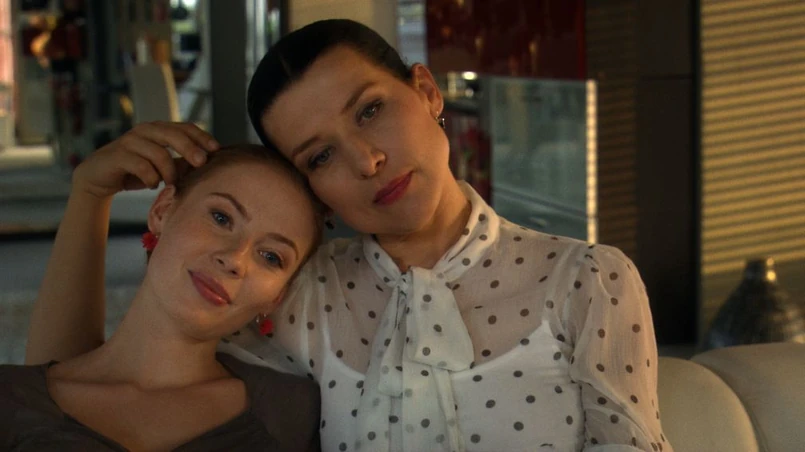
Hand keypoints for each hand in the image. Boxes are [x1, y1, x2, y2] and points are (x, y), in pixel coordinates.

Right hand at [73, 122, 218, 198]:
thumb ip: (181, 163)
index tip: (216, 149)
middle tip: (201, 163)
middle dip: (190, 148)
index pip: (184, 127)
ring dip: (169, 171)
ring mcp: (130, 141)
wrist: (99, 178)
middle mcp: (145, 131)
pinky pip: (141, 165)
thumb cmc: (136, 171)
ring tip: (171, 184)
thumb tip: (209, 165)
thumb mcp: (162, 167)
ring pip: (159, 152)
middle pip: (173, 134)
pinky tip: (153, 185)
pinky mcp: (118, 155)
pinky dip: (151, 177)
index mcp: (159, 130)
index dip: (201, 136)